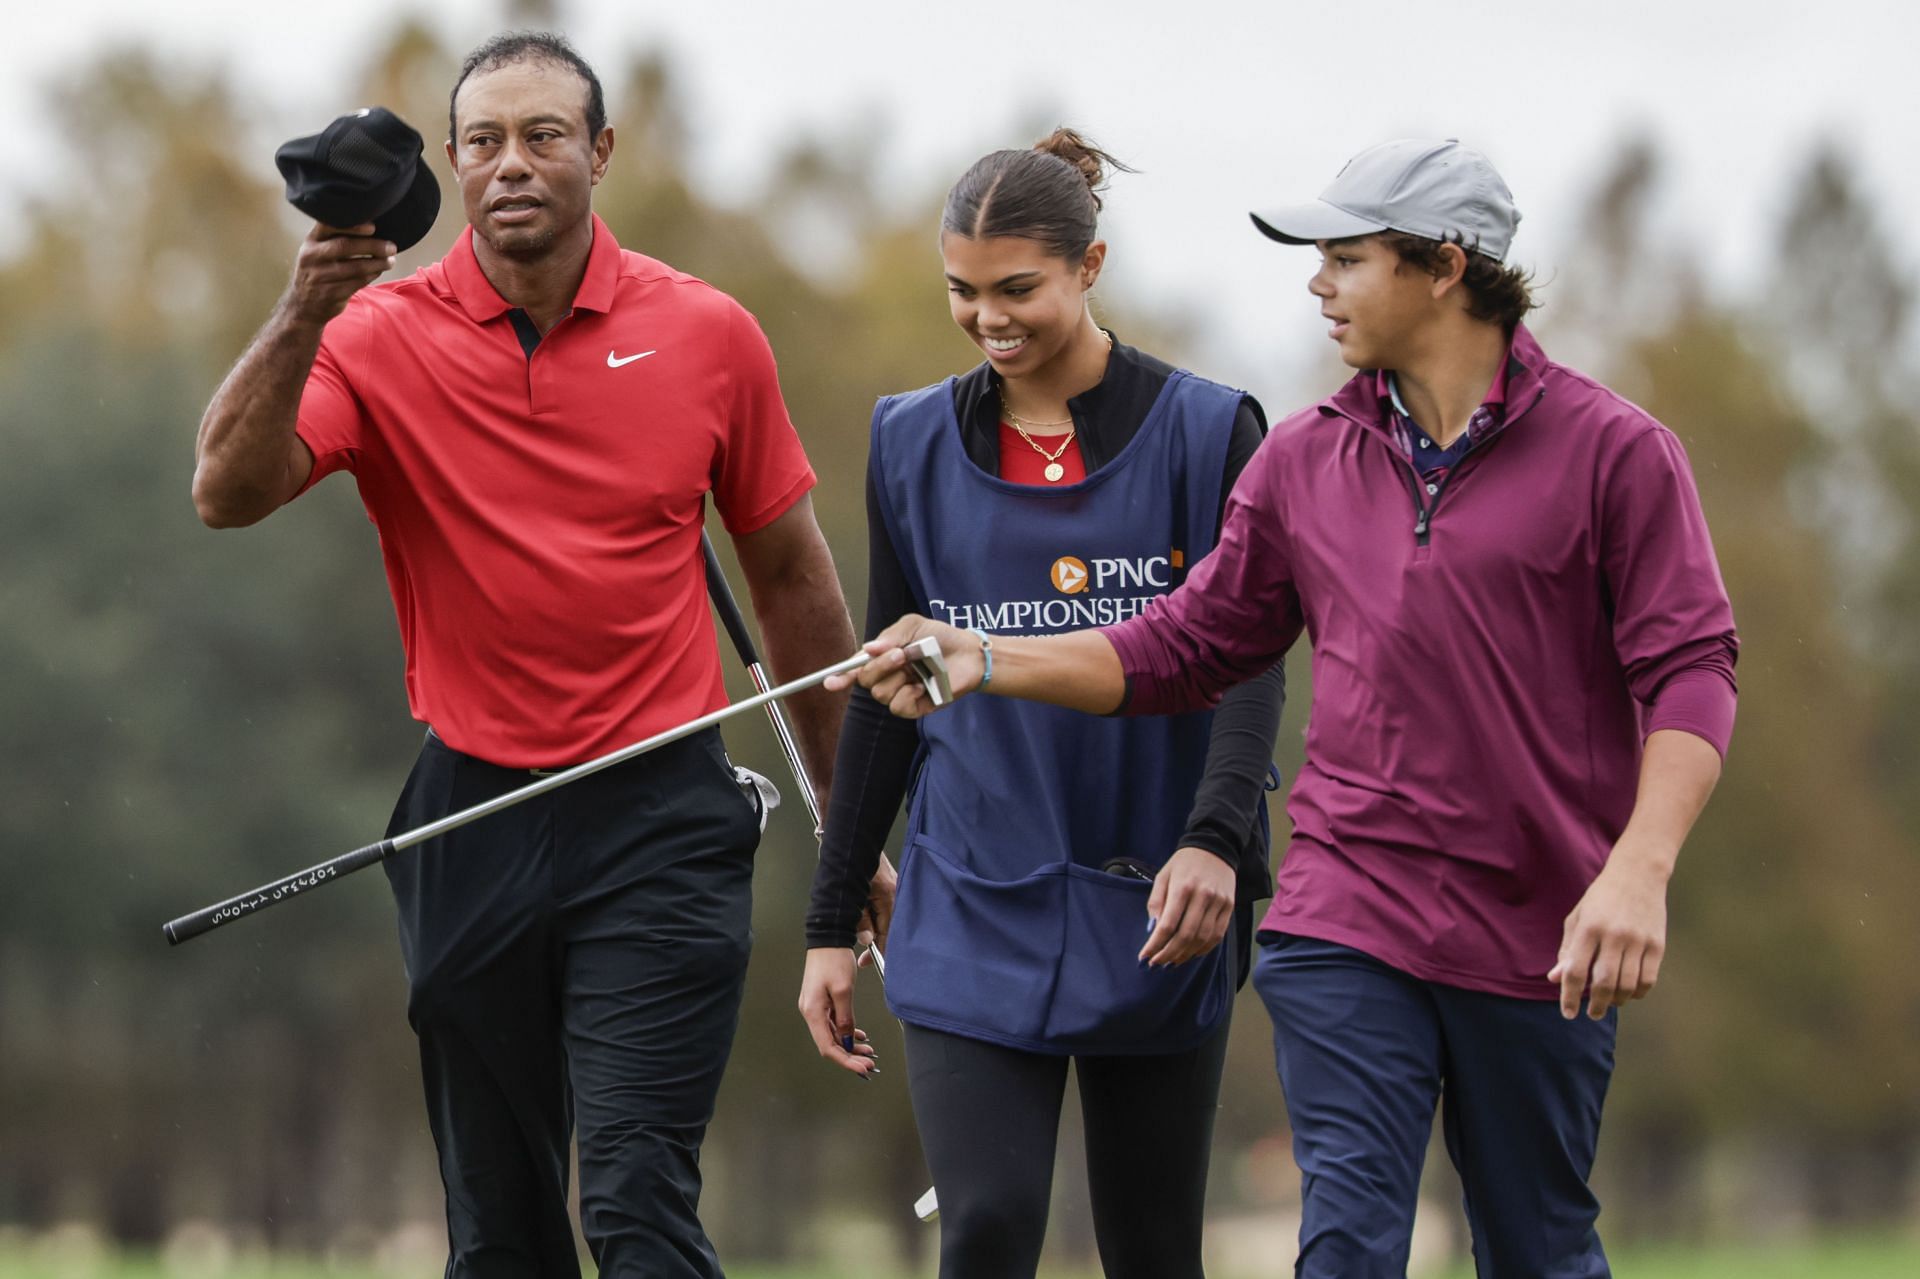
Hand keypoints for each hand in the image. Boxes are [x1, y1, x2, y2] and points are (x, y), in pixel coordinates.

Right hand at [284, 222, 397, 324]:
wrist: (304, 306)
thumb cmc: (319, 271)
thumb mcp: (318, 251)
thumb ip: (336, 238)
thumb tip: (373, 229)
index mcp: (311, 241)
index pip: (329, 226)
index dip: (353, 226)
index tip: (373, 227)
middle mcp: (312, 256)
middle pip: (345, 246)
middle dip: (373, 245)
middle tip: (391, 247)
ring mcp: (320, 276)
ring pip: (355, 267)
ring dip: (378, 263)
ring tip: (390, 260)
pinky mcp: (331, 293)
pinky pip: (357, 282)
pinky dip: (372, 275)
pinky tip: (379, 271)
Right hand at [798, 947, 880, 1077]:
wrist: (828, 938)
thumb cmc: (833, 959)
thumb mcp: (844, 990)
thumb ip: (846, 1018)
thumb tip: (847, 1039)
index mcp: (812, 1011)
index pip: (827, 1047)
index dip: (845, 1060)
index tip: (861, 1068)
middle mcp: (810, 1012)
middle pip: (829, 1043)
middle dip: (849, 1055)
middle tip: (868, 1063)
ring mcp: (815, 1007)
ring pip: (832, 1034)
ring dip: (849, 1044)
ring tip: (867, 1051)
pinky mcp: (821, 1001)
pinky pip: (833, 1023)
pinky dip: (846, 1031)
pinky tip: (858, 1035)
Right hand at [824, 615, 985, 718]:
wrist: (968, 653)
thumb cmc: (940, 637)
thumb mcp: (913, 626)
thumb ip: (890, 636)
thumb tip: (867, 650)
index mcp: (883, 657)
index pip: (856, 670)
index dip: (841, 676)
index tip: (829, 681)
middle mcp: (889, 676)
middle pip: (866, 681)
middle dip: (880, 667)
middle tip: (901, 654)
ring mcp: (901, 692)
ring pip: (880, 695)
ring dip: (896, 679)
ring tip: (917, 668)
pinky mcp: (916, 707)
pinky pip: (898, 708)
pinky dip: (908, 695)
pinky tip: (922, 686)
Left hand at [855, 853, 897, 956]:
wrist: (851, 838)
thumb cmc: (847, 862)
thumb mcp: (850, 898)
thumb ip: (860, 921)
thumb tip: (866, 940)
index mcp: (888, 896)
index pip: (888, 933)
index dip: (881, 951)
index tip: (873, 963)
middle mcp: (896, 893)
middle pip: (889, 928)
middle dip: (875, 942)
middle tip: (863, 958)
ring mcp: (895, 888)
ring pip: (886, 919)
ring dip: (873, 928)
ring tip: (857, 928)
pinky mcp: (890, 885)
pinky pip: (885, 909)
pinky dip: (875, 918)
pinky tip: (865, 919)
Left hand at [1139, 847, 1236, 965]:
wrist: (1215, 847)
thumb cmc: (1183, 863)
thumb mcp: (1163, 876)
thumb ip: (1157, 902)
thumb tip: (1154, 930)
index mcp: (1183, 887)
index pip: (1168, 924)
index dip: (1155, 944)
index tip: (1145, 957)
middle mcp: (1203, 896)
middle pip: (1186, 936)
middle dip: (1168, 954)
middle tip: (1156, 964)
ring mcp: (1219, 903)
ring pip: (1202, 939)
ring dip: (1185, 955)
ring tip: (1171, 962)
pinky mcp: (1229, 907)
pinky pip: (1217, 936)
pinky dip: (1203, 949)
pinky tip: (1190, 954)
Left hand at [1548, 839, 1670, 1018]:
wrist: (1638, 874)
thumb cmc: (1601, 899)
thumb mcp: (1577, 918)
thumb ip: (1567, 950)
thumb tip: (1555, 979)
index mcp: (1588, 928)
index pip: (1575, 971)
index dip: (1568, 996)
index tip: (1567, 1014)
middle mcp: (1613, 935)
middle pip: (1603, 982)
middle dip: (1595, 1005)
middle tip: (1591, 1014)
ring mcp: (1638, 940)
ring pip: (1627, 985)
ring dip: (1616, 1001)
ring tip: (1609, 1002)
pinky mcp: (1657, 944)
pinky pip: (1648, 979)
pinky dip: (1638, 992)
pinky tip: (1630, 993)